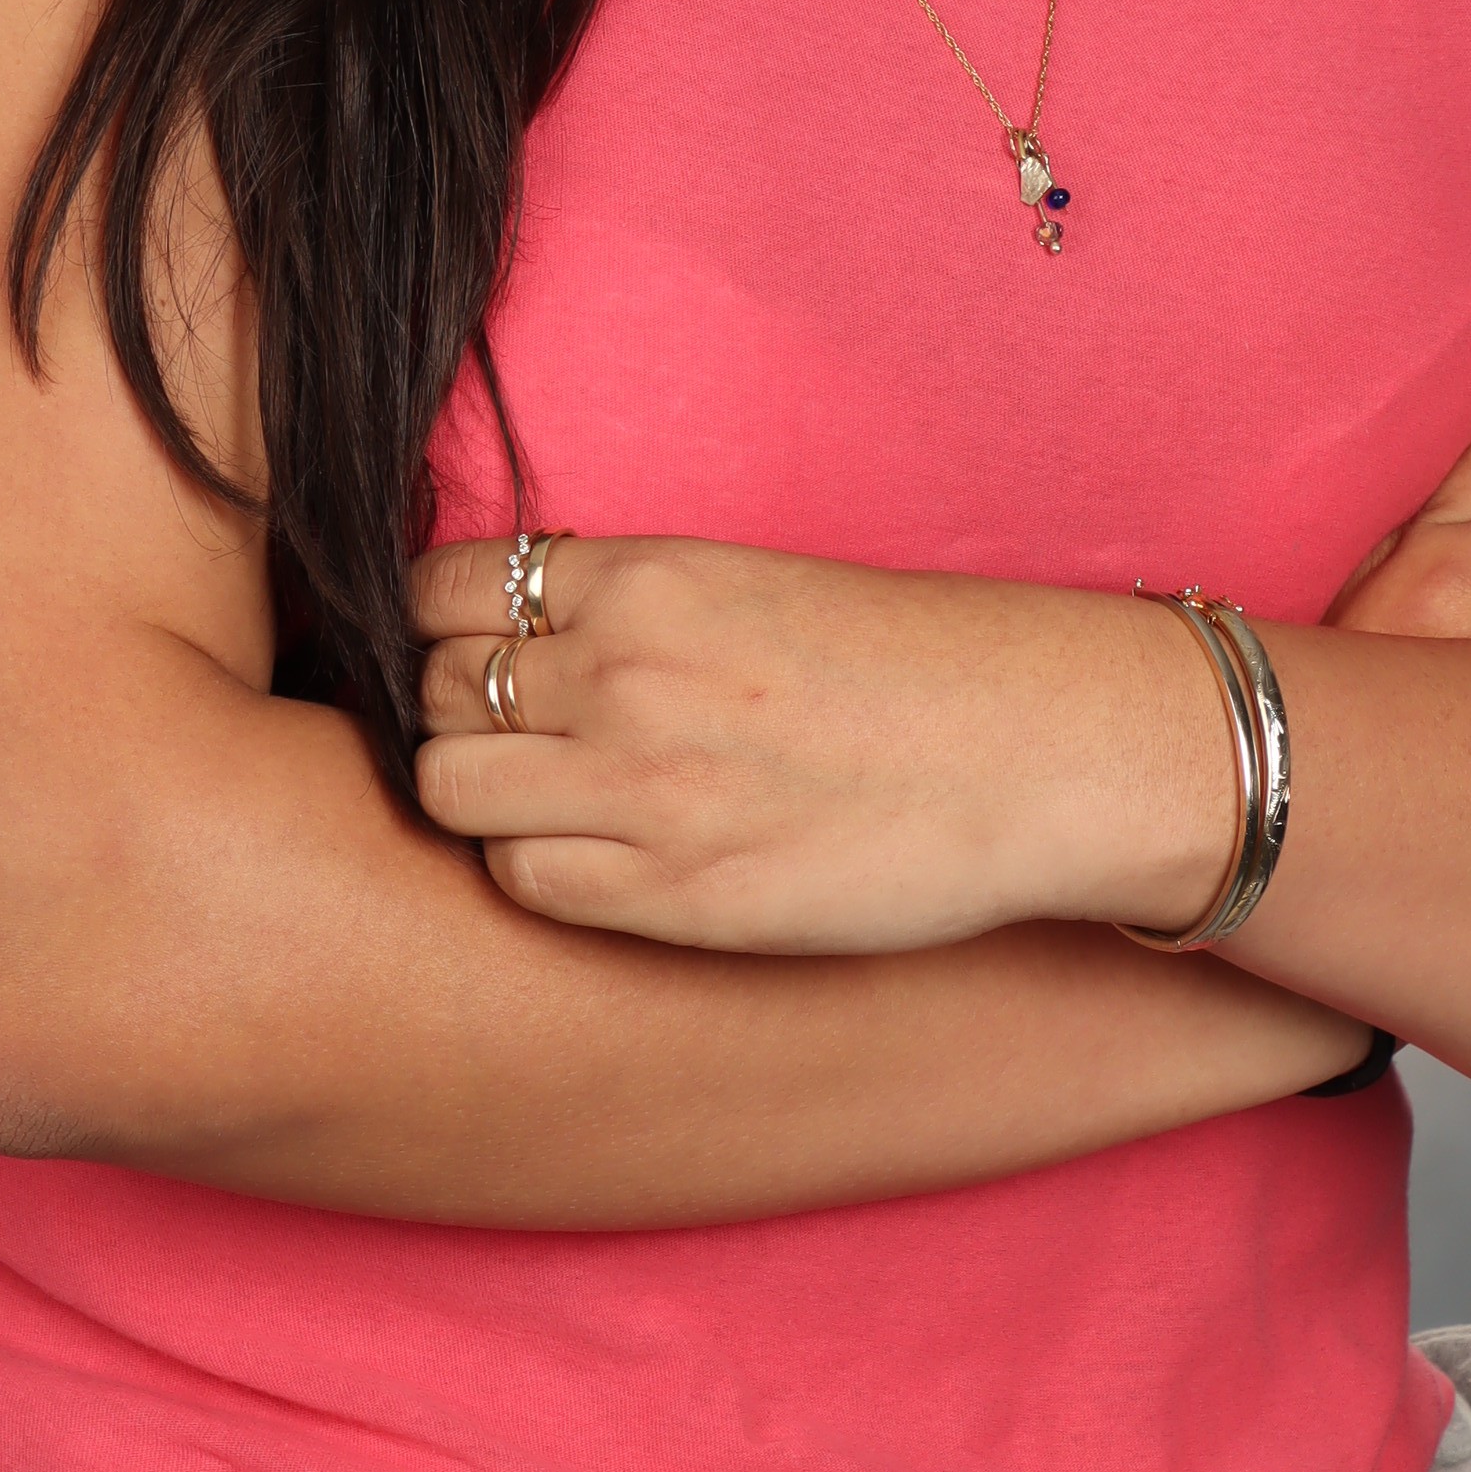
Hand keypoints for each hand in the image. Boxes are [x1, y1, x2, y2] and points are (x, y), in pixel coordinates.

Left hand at [411, 535, 1353, 1033]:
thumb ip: (632, 604)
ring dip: (480, 798)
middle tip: (514, 737)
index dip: (438, 626)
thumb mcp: (758, 584)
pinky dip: (535, 872)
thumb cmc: (917, 665)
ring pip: (449, 789)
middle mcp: (622, 672)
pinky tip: (601, 859)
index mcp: (646, 576)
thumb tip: (519, 633)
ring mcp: (641, 787)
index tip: (473, 654)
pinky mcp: (676, 896)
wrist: (1043, 751)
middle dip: (451, 712)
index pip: (441, 587)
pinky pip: (521, 882)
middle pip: (427, 689)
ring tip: (550, 804)